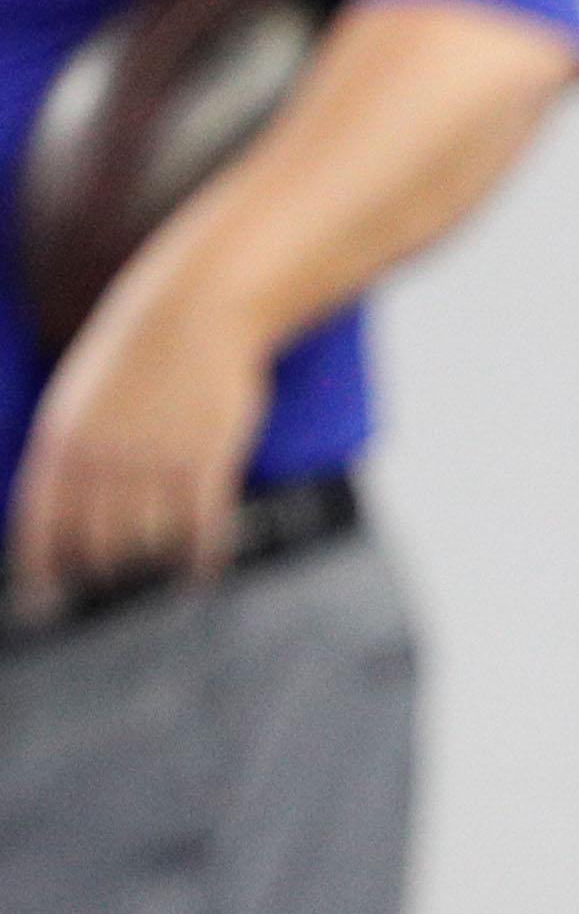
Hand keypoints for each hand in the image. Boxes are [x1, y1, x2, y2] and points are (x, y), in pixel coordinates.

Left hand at [7, 260, 269, 621]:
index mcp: (61, 439)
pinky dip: (202, 561)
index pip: (38, 523)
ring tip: (163, 558)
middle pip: (97, 549)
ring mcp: (156, 462)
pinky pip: (200, 535)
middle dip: (105, 571)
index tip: (41, 601)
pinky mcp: (205, 464)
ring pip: (148, 546)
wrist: (194, 312)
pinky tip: (201, 569)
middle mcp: (104, 457)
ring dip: (155, 561)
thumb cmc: (136, 359)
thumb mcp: (78, 400)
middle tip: (117, 574)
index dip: (38, 569)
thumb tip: (62, 524)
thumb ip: (68, 458)